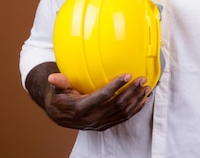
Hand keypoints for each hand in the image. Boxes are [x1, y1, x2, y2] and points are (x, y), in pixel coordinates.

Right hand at [26, 63, 150, 130]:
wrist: (58, 114)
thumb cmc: (59, 97)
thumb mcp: (56, 89)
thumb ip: (58, 83)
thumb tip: (53, 77)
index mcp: (80, 108)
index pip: (102, 96)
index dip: (116, 85)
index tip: (128, 75)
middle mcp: (91, 118)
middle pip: (116, 104)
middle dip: (131, 91)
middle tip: (142, 79)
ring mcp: (99, 123)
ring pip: (122, 113)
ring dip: (136, 100)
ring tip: (146, 88)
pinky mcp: (104, 125)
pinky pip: (123, 118)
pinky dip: (135, 109)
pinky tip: (143, 100)